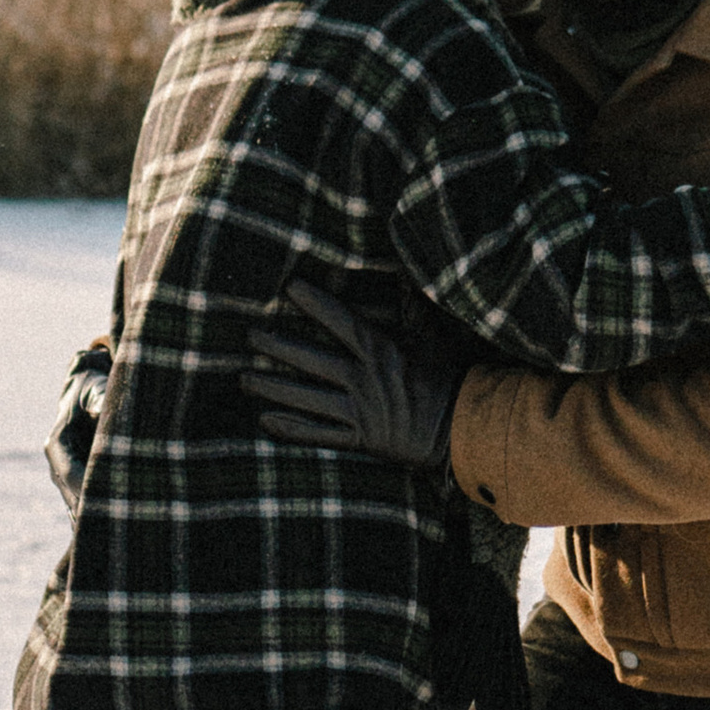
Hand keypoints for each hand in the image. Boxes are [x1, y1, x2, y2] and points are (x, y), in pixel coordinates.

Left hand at [242, 277, 459, 468]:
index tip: (290, 288)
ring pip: (305, 398)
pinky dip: (290, 427)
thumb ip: (415, 306)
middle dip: (276, 347)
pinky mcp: (360, 439)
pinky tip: (266, 419)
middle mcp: (364, 380)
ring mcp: (360, 412)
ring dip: (271, 387)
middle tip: (251, 336)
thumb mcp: (434, 337)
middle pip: (310, 359)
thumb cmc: (451, 379)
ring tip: (244, 378)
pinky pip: (318, 434)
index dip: (314, 302)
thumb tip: (407, 271)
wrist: (464, 430)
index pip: (341, 321)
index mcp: (382, 351)